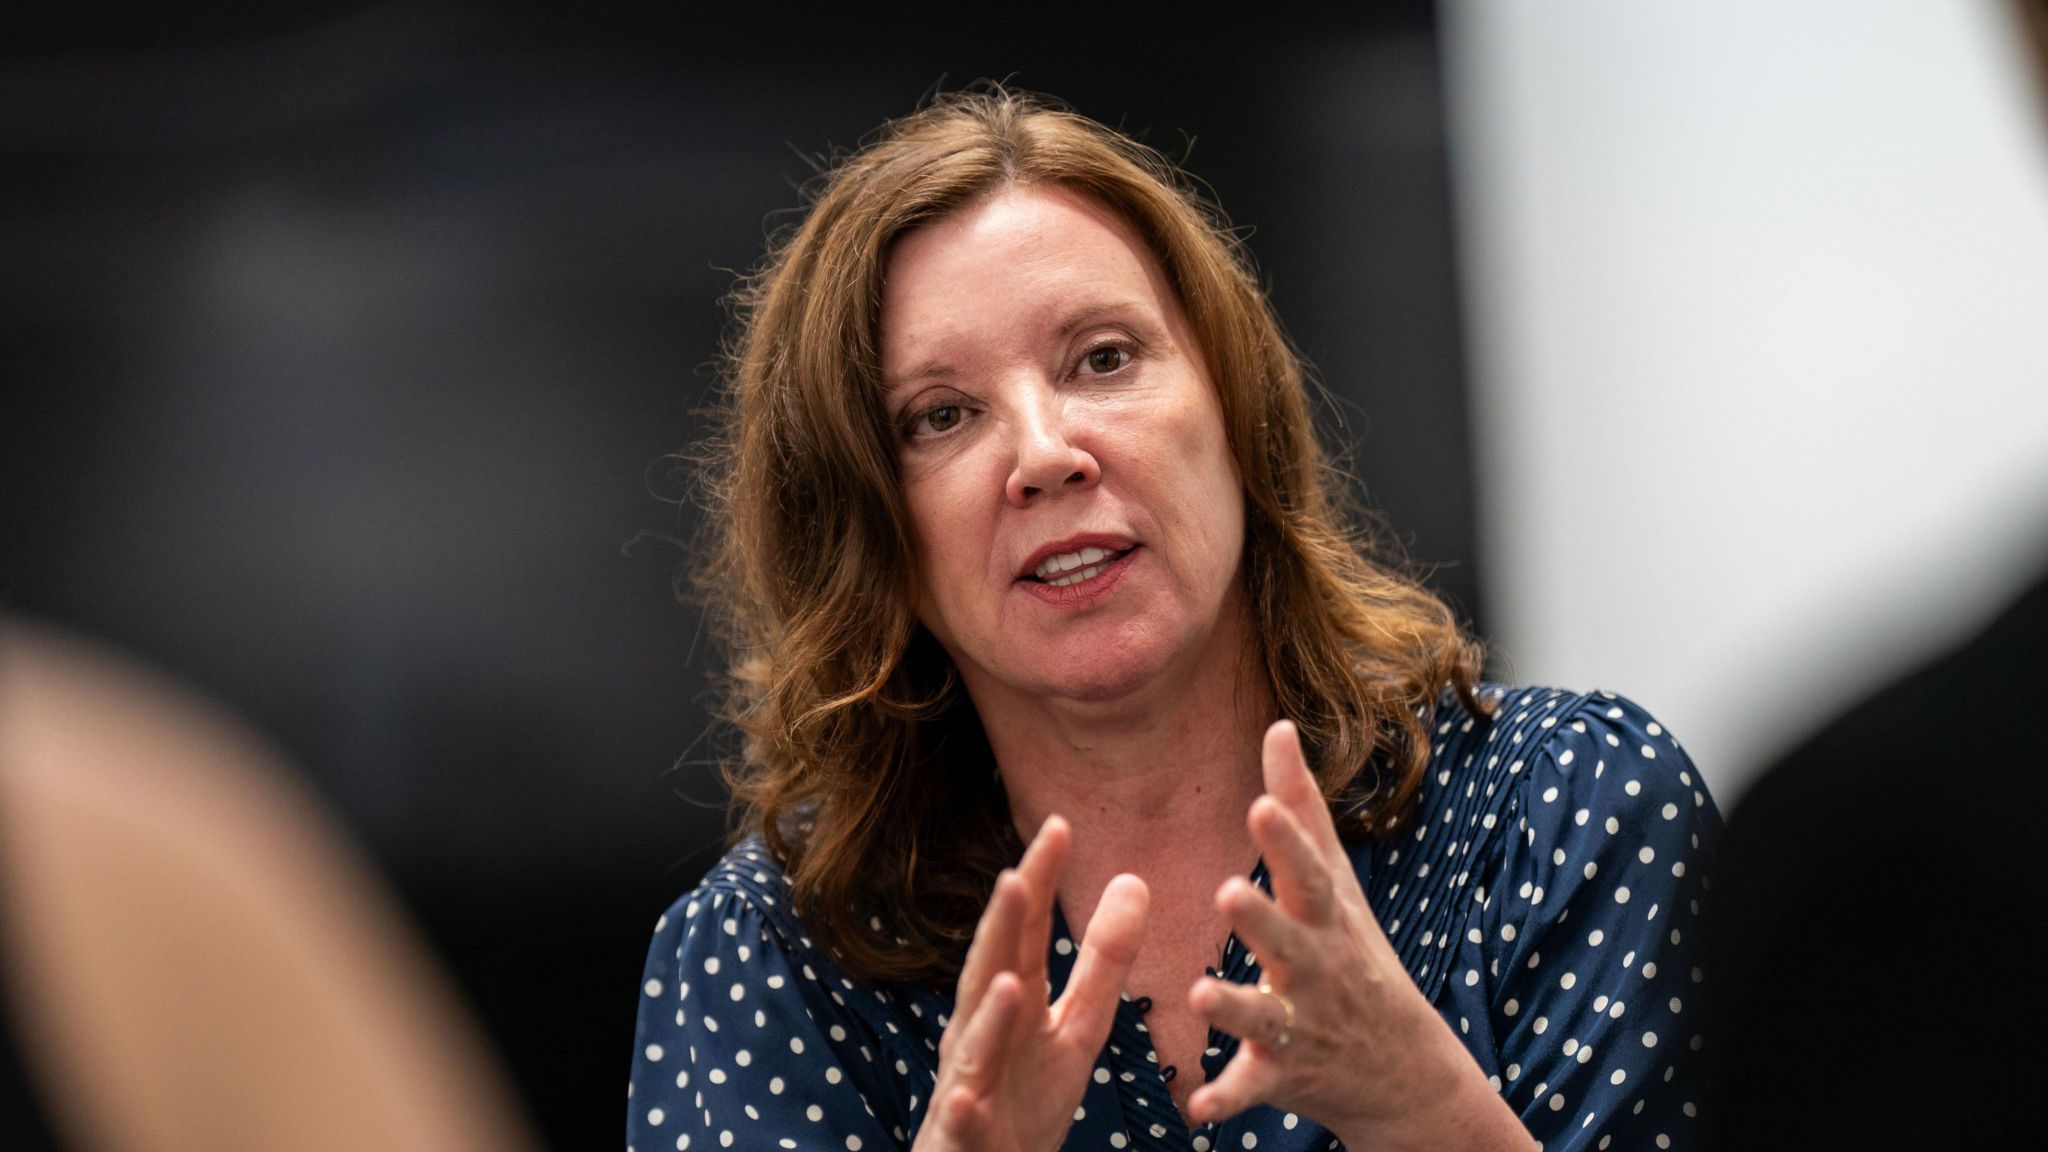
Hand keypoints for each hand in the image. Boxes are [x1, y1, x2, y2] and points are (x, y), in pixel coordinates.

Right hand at [915, 816, 1148, 1151]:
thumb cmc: (1025, 1099)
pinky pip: (964, 1123)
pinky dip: (964, 1108)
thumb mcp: (1078, 1027)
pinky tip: (966, 1095)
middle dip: (1000, 931)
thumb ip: (1104, 960)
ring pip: (975, 1048)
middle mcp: (980, 1034)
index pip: (1025, 933)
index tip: (1059, 826)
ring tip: (1009, 982)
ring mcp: (967, 1086)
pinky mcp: (964, 1137)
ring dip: (989, 1017)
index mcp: (1010, 1003)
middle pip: (991, 974)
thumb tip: (1133, 879)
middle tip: (1015, 876)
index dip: (1038, 883)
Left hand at [1184, 721, 1532, 1151]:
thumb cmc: (1355, 953)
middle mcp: (1316, 968)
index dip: (1286, 840)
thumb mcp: (1335, 882)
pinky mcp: (1281, 1075)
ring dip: (1235, 1007)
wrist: (1403, 1069)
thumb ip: (1300, 807)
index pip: (1307, 873)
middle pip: (1288, 940)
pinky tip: (1195, 1109)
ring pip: (1263, 1015)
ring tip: (1201, 995)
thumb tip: (1278, 724)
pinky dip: (1225, 1099)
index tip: (1260, 805)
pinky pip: (1250, 1089)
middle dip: (1261, 920)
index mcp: (1324, 917)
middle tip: (1227, 893)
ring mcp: (1301, 1023)